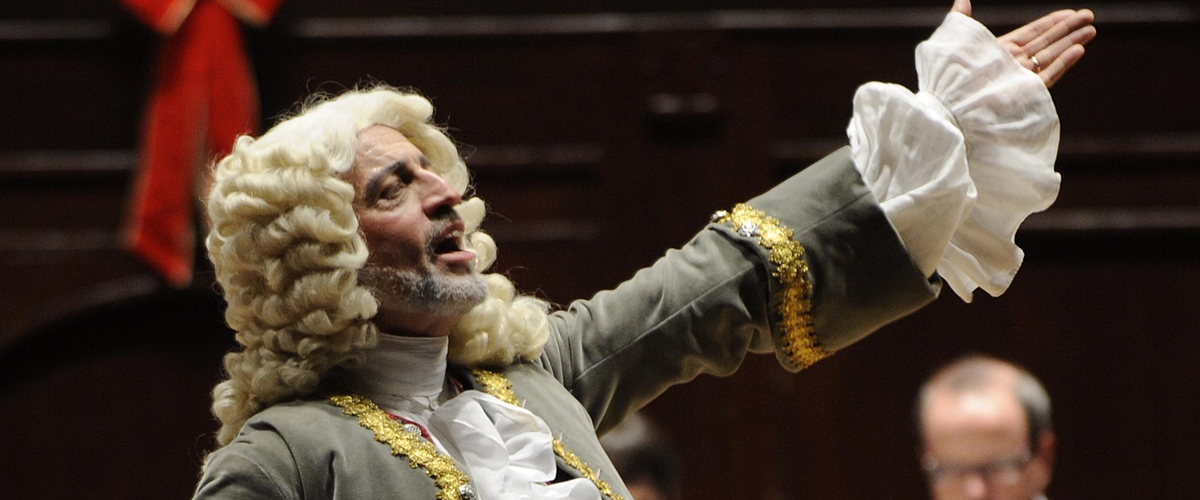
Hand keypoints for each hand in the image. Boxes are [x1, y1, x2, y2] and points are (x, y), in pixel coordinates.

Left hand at [952, 1, 1096, 87]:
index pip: (1032, 33)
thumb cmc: (949, 73)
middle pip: (1047, 42)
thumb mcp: (956, 40)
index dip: (1052, 22)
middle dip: (1068, 29)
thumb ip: (962, 19)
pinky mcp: (1026, 92)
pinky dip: (1063, 62)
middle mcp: (1013, 63)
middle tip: (1088, 16)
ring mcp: (1021, 77)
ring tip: (1091, 30)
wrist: (949, 103)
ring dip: (1071, 42)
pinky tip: (1078, 50)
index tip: (1070, 12)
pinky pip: (1048, 74)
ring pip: (1052, 56)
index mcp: (1000, 50)